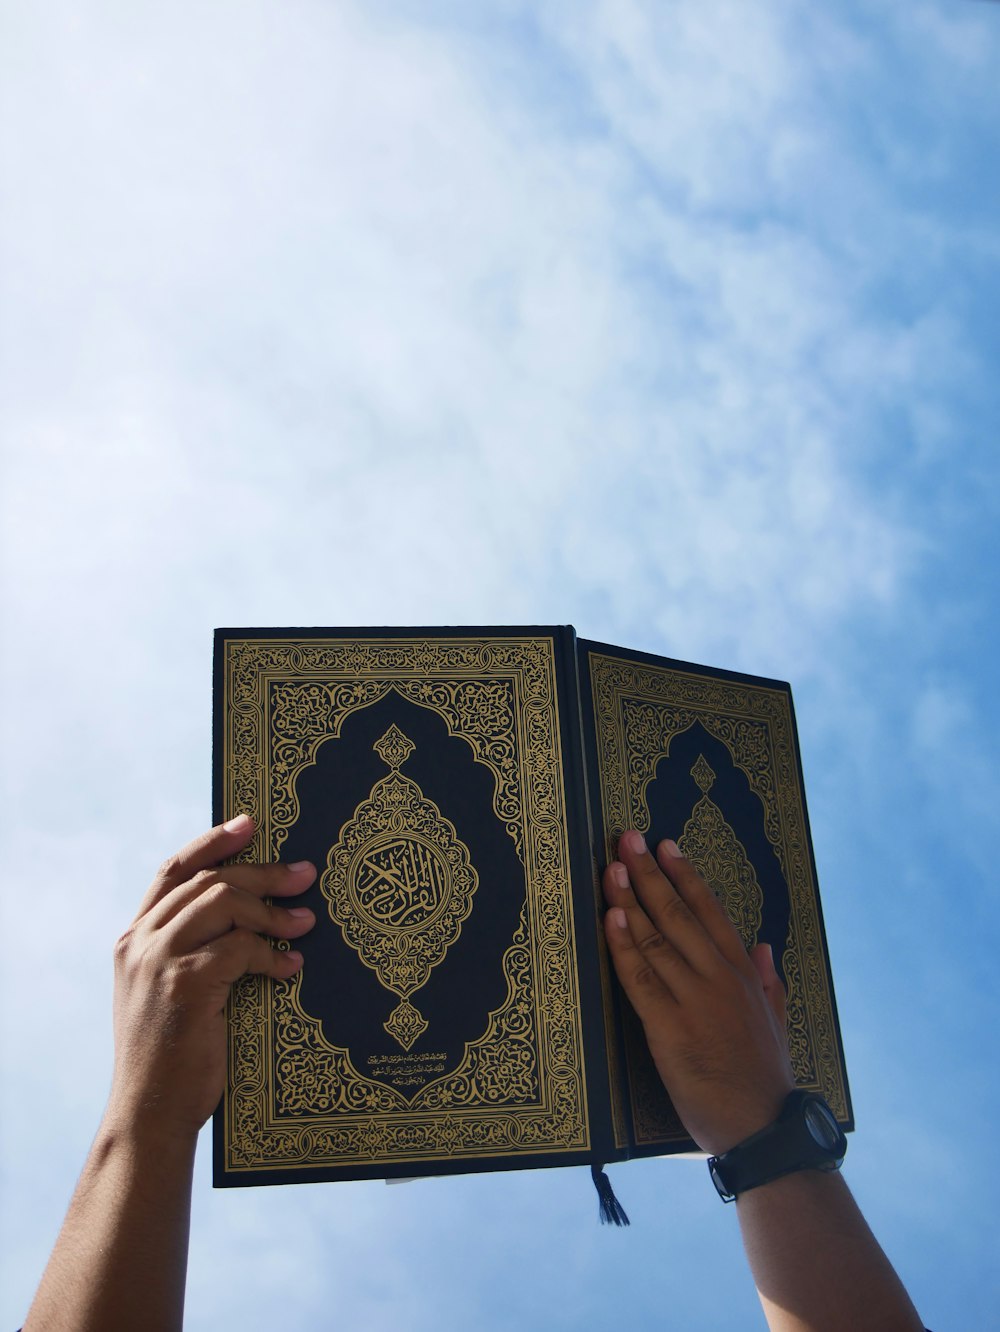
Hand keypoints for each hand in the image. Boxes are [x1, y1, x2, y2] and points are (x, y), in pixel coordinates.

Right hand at [107, 814, 316, 1141]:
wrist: (150, 1113)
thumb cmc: (172, 1056)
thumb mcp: (168, 992)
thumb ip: (191, 951)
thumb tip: (248, 916)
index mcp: (134, 939)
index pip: (173, 870)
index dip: (212, 842)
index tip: (250, 824)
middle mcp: (140, 942)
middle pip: (209, 880)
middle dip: (263, 872)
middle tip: (305, 875)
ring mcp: (159, 961)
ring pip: (224, 903)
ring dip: (273, 911)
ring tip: (306, 924)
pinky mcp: (185, 984)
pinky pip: (240, 948)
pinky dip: (271, 954)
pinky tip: (290, 970)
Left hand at [602, 830, 793, 1154]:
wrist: (763, 1129)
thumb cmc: (765, 1081)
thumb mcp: (776, 1025)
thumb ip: (769, 984)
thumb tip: (764, 948)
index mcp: (743, 975)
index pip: (711, 912)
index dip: (686, 876)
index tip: (666, 846)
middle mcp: (719, 978)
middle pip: (677, 914)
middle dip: (650, 873)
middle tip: (627, 839)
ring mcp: (693, 1000)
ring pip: (655, 938)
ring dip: (630, 899)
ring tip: (612, 868)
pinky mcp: (668, 1028)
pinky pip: (639, 978)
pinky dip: (623, 945)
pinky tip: (610, 918)